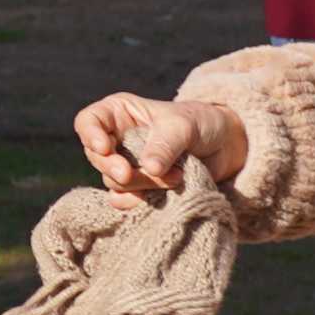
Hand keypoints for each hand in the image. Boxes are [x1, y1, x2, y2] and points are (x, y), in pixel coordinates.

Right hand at [74, 92, 245, 199]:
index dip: (90, 135)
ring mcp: (126, 164)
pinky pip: (125, 200)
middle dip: (117, 168)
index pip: (88, 121)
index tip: (105, 148)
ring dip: (142, 184)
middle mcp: (116, 139)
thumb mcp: (183, 126)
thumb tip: (148, 168)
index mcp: (119, 113)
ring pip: (114, 182)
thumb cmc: (201, 123)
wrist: (225, 147)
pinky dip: (140, 201)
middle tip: (130, 173)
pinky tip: (160, 196)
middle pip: (97, 157)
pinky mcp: (138, 187)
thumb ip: (164, 145)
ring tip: (176, 177)